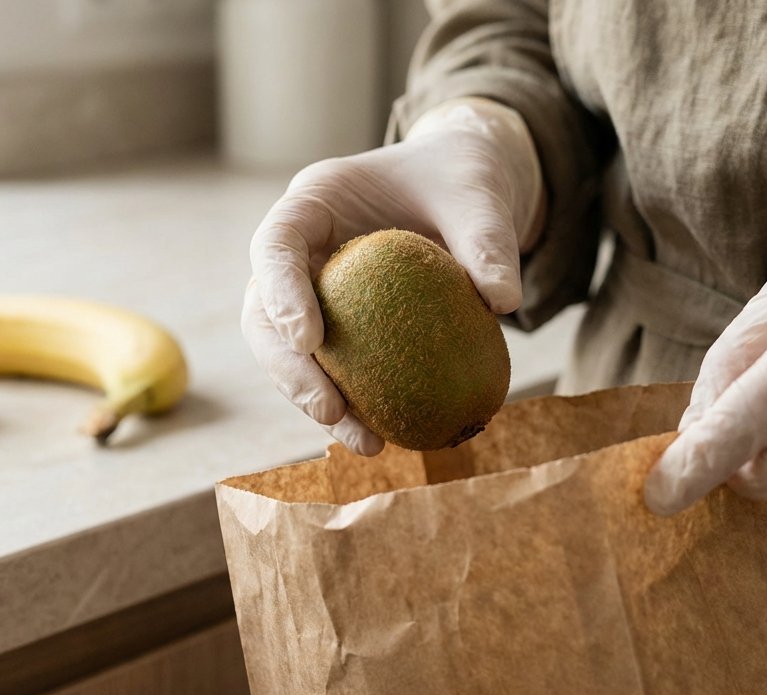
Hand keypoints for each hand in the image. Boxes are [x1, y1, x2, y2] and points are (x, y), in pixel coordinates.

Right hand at [242, 97, 544, 454]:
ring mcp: (314, 292)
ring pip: (291, 356)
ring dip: (318, 404)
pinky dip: (357, 406)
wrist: (465, 190)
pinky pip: (337, 371)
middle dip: (288, 369)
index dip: (279, 292)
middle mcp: (301, 251)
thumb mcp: (481, 195)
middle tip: (330, 410)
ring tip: (368, 444)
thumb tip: (502, 301)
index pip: (275, 245)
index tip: (310, 340)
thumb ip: (487, 239)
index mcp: (314, 203)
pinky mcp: (341, 328)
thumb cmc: (462, 178)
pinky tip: (390, 439)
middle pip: (264, 313)